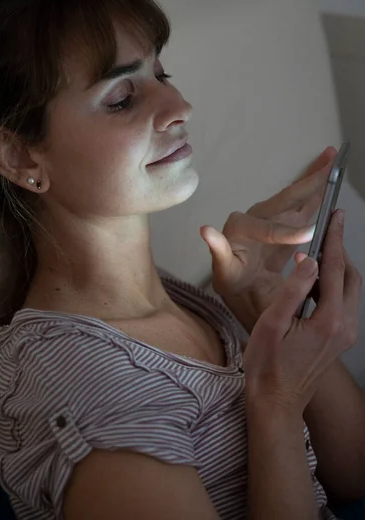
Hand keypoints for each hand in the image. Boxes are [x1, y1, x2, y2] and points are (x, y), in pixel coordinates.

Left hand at [200, 147, 335, 332]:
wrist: (238, 282)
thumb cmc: (230, 276)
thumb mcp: (222, 268)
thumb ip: (217, 249)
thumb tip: (205, 230)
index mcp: (242, 225)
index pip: (269, 228)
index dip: (288, 232)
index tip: (309, 234)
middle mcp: (259, 215)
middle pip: (287, 197)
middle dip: (309, 180)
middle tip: (330, 160)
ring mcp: (274, 217)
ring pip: (298, 195)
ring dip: (315, 177)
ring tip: (332, 157)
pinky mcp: (286, 222)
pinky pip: (304, 206)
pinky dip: (318, 192)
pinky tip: (331, 182)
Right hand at [243, 209, 361, 415]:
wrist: (277, 402)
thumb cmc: (267, 365)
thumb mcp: (272, 323)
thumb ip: (293, 289)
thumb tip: (310, 260)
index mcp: (329, 320)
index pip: (336, 269)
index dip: (335, 239)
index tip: (336, 216)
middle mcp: (345, 326)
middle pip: (351, 278)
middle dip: (339, 251)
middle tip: (325, 231)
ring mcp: (346, 335)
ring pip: (350, 290)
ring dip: (336, 269)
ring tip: (313, 255)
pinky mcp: (340, 339)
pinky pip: (344, 303)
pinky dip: (333, 286)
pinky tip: (312, 283)